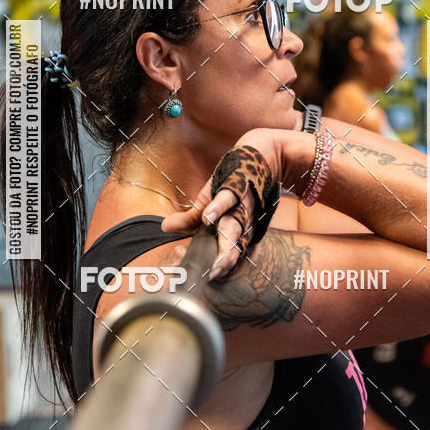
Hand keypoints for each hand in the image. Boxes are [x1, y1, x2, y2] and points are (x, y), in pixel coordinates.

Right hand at [161, 128, 283, 279]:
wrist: (264, 152)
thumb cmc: (236, 180)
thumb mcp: (211, 200)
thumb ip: (190, 217)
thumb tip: (165, 228)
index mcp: (237, 227)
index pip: (226, 251)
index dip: (217, 264)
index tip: (204, 277)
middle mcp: (241, 219)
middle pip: (232, 243)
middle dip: (225, 260)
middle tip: (214, 275)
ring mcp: (240, 203)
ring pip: (233, 227)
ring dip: (226, 245)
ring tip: (217, 262)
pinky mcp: (236, 184)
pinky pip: (226, 198)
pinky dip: (216, 207)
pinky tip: (207, 218)